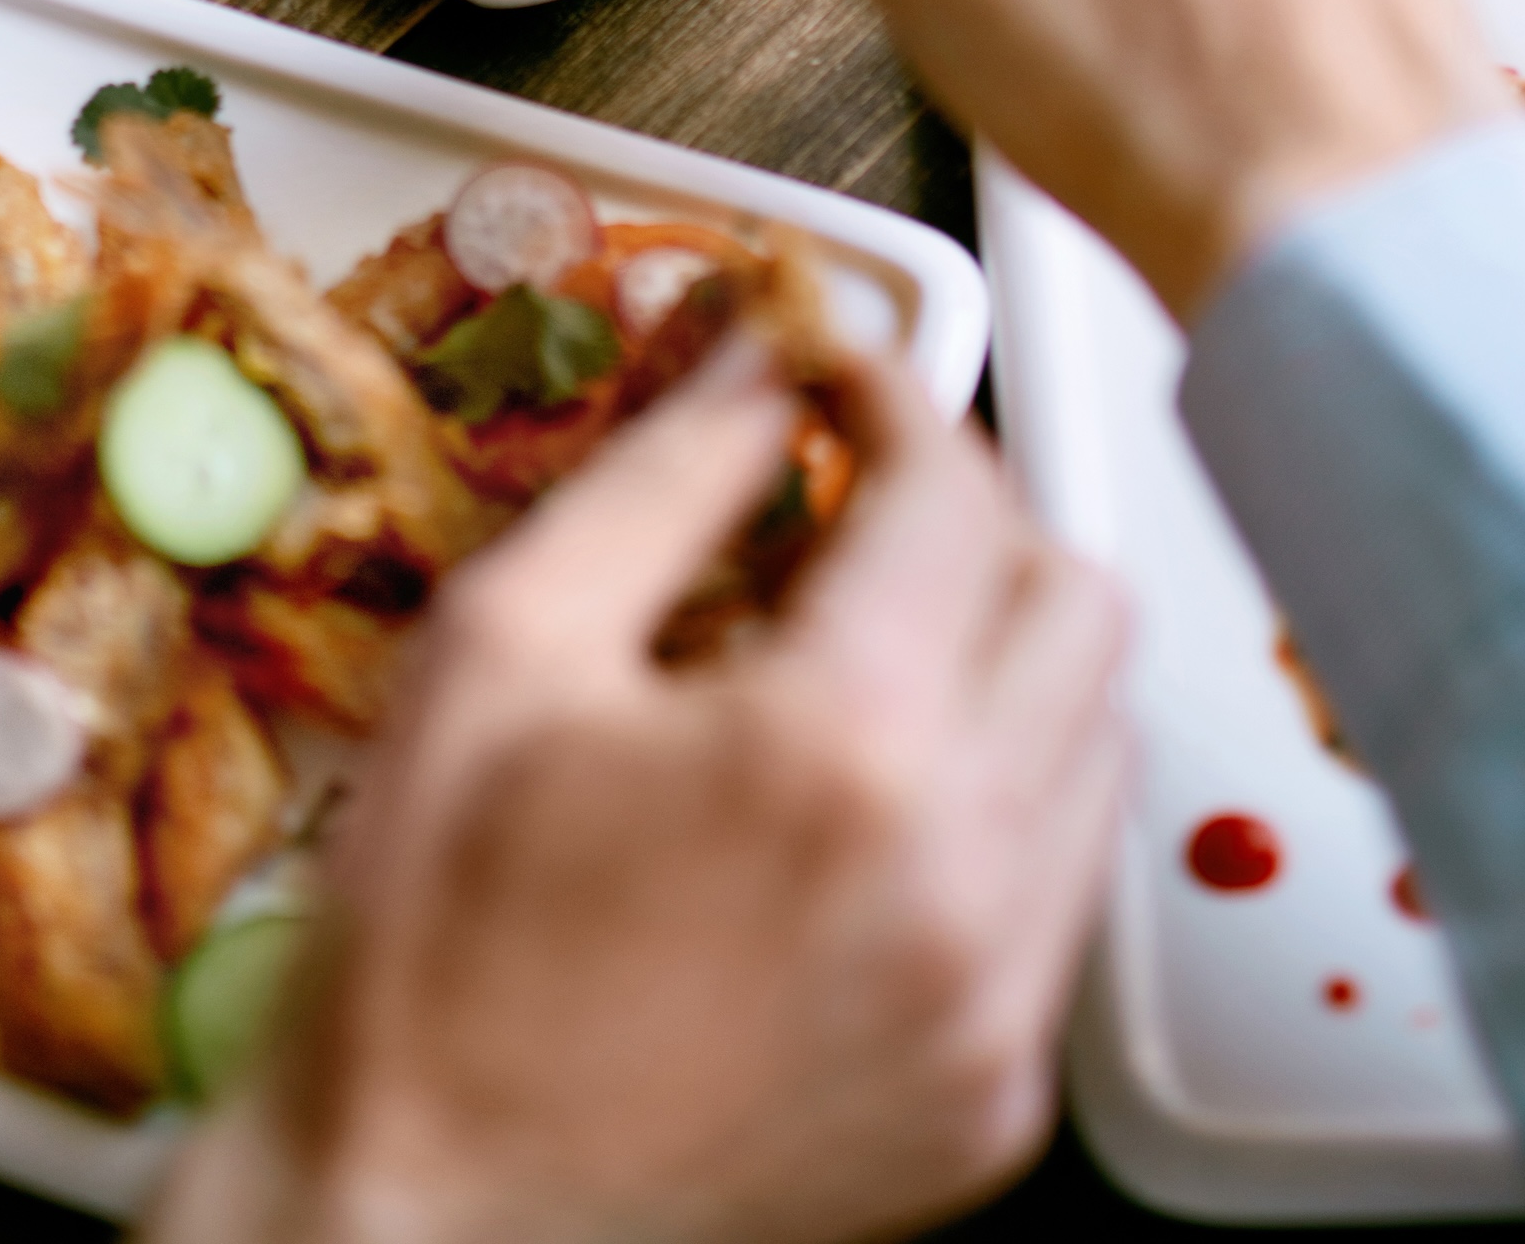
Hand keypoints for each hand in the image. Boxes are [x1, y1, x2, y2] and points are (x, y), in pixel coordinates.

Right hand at [148, 344, 1124, 1243]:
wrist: (429, 1226)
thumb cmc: (430, 954)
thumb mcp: (501, 655)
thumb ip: (661, 482)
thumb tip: (759, 366)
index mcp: (833, 750)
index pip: (954, 495)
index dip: (892, 396)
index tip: (831, 380)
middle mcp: (956, 879)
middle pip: (1075, 604)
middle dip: (974, 522)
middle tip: (859, 512)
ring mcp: (993, 1007)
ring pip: (1095, 746)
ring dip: (1002, 665)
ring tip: (860, 666)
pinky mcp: (994, 1099)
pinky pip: (1058, 897)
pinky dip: (994, 818)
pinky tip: (867, 817)